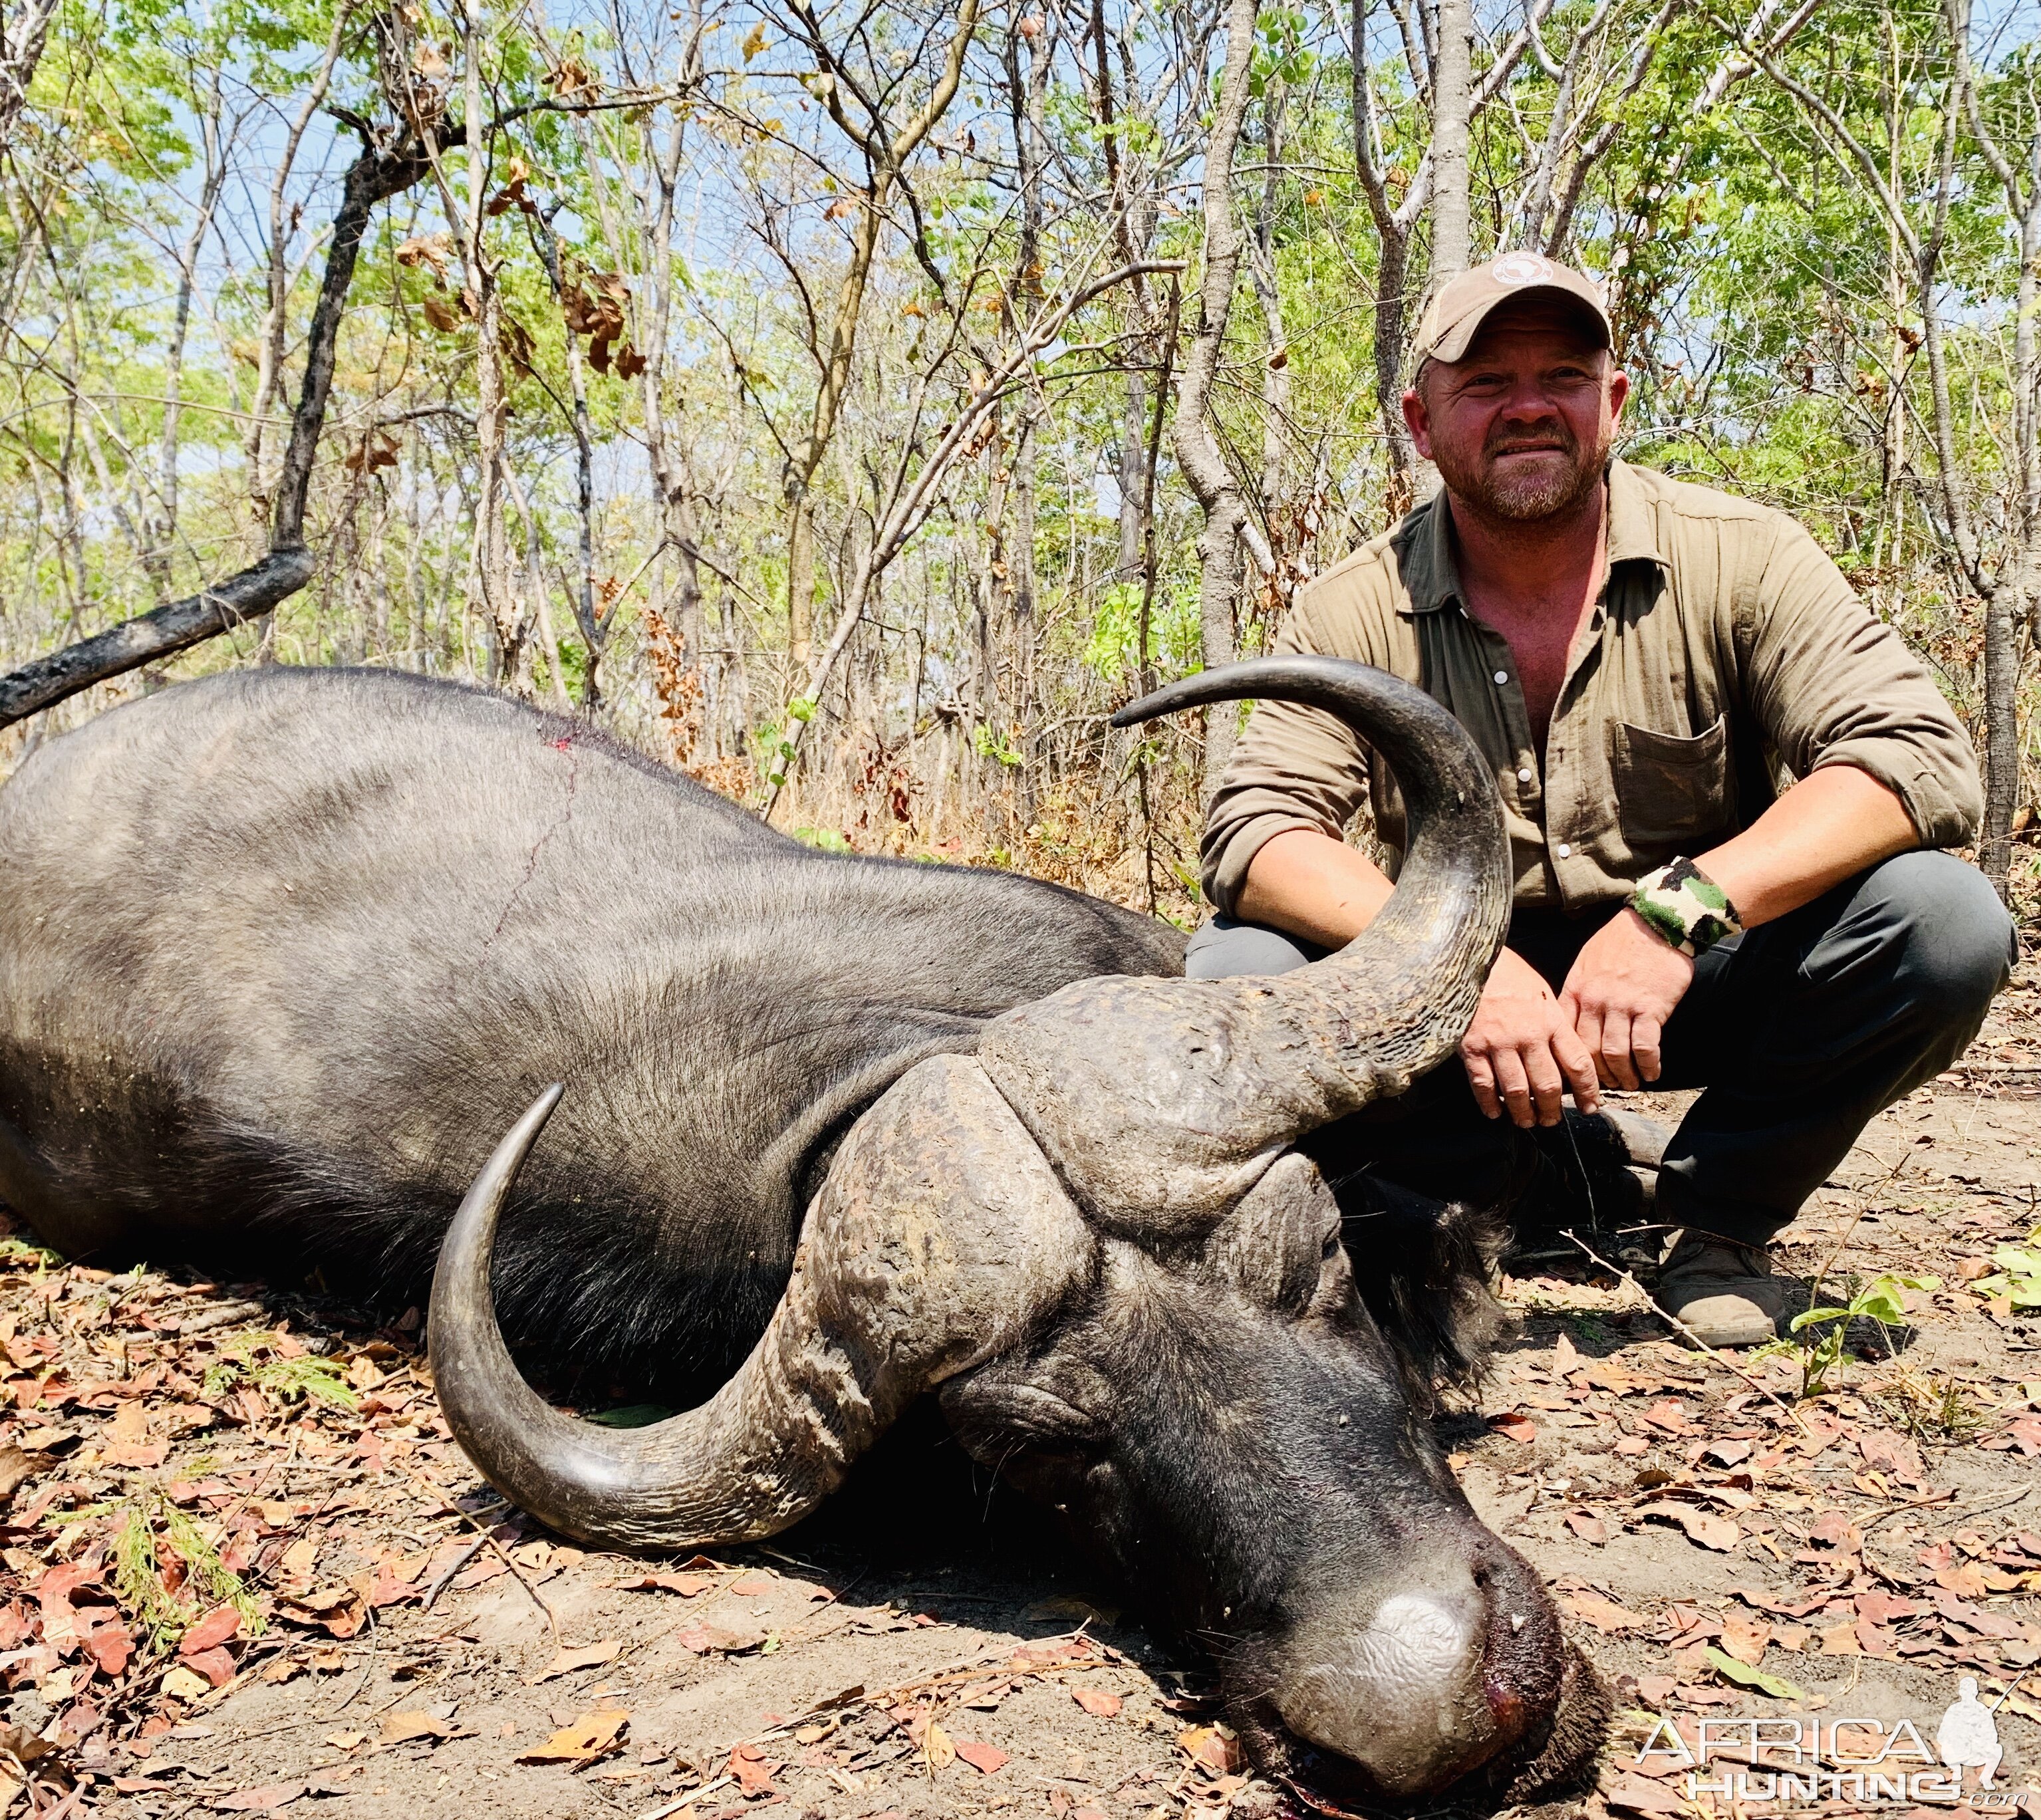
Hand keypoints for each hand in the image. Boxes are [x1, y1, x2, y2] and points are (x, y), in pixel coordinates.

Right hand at [1461, 948, 1601, 1128]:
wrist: (1469, 958)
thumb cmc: (1508, 974)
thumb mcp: (1541, 993)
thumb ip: (1554, 1025)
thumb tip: (1565, 1058)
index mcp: (1551, 1020)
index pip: (1578, 1064)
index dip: (1588, 1091)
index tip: (1591, 1107)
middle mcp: (1529, 1035)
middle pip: (1549, 1085)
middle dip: (1554, 1110)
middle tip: (1552, 1121)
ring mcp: (1499, 1043)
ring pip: (1518, 1091)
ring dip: (1524, 1113)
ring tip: (1526, 1122)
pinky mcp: (1471, 1047)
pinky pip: (1484, 1085)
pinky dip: (1490, 1104)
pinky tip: (1495, 1113)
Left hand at [1558, 908, 1694, 1089]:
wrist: (1655, 923)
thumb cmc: (1620, 943)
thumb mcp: (1585, 964)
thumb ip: (1577, 994)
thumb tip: (1569, 1024)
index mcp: (1575, 991)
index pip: (1564, 1037)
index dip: (1568, 1063)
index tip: (1574, 1078)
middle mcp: (1594, 1001)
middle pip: (1587, 1052)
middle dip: (1595, 1078)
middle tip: (1604, 1090)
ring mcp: (1621, 1005)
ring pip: (1614, 1054)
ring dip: (1623, 1076)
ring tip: (1630, 1084)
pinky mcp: (1650, 1007)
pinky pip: (1644, 1047)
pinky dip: (1648, 1065)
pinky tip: (1652, 1073)